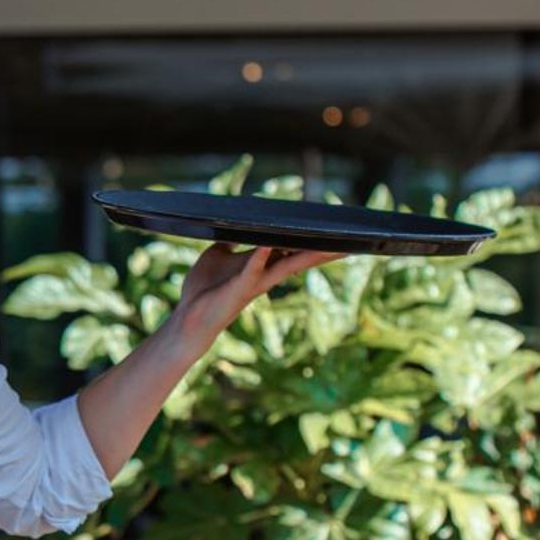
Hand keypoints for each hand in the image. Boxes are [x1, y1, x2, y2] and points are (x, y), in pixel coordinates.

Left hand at [172, 244, 340, 346]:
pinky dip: (260, 257)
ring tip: (330, 246)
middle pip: (300, 260)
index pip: (293, 251)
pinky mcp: (239, 287)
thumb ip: (232, 240)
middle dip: (324, 252)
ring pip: (287, 266)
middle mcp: (265, 276)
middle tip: (350, 244)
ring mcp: (255, 283)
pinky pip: (252, 269)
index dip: (313, 243)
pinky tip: (269, 243)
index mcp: (262, 266)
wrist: (189, 316)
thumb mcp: (218, 254)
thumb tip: (236, 223)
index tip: (336, 235)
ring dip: (307, 255)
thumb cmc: (204, 288)